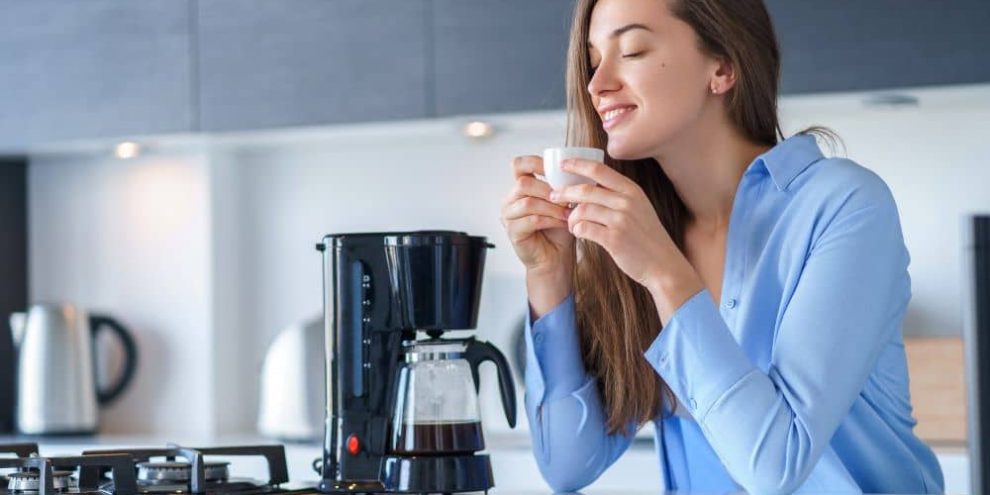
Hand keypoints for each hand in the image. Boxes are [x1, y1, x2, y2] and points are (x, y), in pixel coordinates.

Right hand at [500, 155, 574, 273]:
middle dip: (548, 190)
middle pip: (523, 184)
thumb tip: (576, 170)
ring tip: (568, 213)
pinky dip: (551, 220)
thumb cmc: (559, 229)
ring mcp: (508, 216)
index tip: (556, 168)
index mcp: (520, 188)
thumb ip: (562, 186)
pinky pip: (532, 220)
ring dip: (552, 207)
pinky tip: (564, 223)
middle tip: (566, 198)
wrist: (556, 258)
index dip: (536, 163)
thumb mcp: (563, 203)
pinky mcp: (512, 232)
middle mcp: (510, 200)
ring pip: (528, 203)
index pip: (518, 165)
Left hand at [549, 158, 679, 290]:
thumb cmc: (647, 236)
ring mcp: (621, 220)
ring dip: (571, 217)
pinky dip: (576, 230)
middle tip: (553, 196)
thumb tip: (588, 186)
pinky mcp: (614, 239)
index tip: (563, 165)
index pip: (599, 170)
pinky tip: (578, 233)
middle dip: (565, 192)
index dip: (577, 164)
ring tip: (570, 223)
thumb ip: (618, 195)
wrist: (663, 264)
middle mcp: (627, 202)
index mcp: (632, 190)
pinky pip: (584, 229)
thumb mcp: (639, 208)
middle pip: (585, 190)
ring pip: (582, 210)